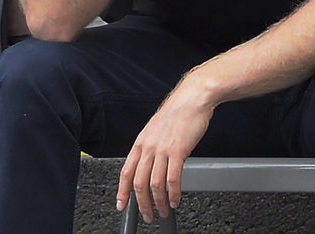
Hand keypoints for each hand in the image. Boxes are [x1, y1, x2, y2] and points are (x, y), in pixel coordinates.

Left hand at [116, 74, 215, 223]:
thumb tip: (148, 165)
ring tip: (162, 210)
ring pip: (155, 184)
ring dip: (158, 202)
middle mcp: (148, 147)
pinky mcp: (178, 151)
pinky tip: (175, 200)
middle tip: (147, 215)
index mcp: (140, 142)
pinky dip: (173, 194)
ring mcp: (162, 149)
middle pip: (139, 182)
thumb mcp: (155, 130)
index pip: (126, 171)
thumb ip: (150, 147)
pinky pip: (173, 179)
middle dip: (142, 203)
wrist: (191, 99)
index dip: (122, 191)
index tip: (122, 204)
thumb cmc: (176, 113)